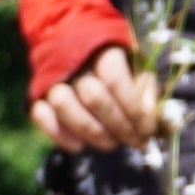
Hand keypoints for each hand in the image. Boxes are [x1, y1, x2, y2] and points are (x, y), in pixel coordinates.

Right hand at [33, 46, 165, 152]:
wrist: (77, 49)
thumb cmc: (118, 67)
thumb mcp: (140, 73)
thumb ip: (149, 94)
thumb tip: (157, 123)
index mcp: (103, 51)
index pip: (116, 79)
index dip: (133, 108)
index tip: (147, 129)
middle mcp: (74, 63)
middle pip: (93, 97)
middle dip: (118, 125)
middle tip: (134, 141)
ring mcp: (53, 79)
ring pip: (64, 105)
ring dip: (91, 131)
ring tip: (111, 143)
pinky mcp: (37, 95)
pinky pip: (41, 115)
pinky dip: (59, 134)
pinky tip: (80, 146)